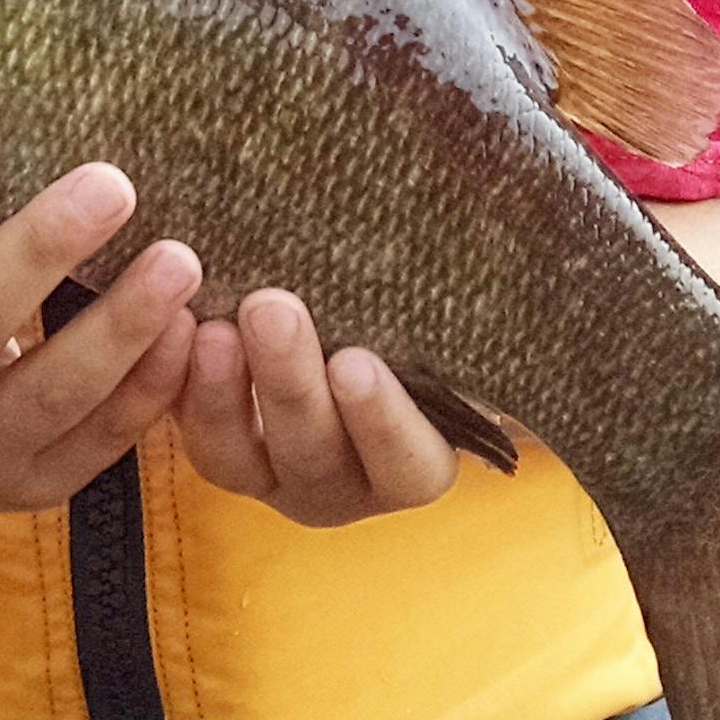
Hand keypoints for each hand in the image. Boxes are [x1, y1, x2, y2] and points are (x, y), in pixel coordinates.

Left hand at [174, 289, 459, 526]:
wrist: (321, 309)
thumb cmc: (402, 309)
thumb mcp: (437, 311)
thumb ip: (487, 287)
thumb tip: (549, 239)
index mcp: (413, 459)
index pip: (410, 466)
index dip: (385, 421)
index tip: (357, 362)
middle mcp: (341, 480)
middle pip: (315, 455)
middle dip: (291, 383)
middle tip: (272, 309)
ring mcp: (269, 469)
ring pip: (239, 456)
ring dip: (223, 392)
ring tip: (212, 325)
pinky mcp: (209, 440)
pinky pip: (185, 432)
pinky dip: (173, 383)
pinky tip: (170, 324)